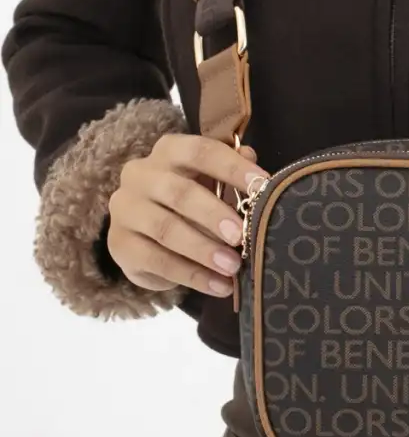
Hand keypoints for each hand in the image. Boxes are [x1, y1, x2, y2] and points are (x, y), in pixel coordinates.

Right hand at [106, 134, 269, 297]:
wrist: (144, 231)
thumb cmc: (188, 199)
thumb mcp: (210, 181)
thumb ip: (231, 170)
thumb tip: (251, 158)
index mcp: (168, 150)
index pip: (200, 151)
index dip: (232, 167)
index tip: (262, 185)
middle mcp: (139, 175)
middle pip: (179, 192)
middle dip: (213, 215)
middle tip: (240, 235)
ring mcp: (125, 210)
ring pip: (165, 229)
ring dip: (203, 250)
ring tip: (232, 267)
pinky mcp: (119, 245)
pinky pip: (156, 262)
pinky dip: (191, 276)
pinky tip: (218, 286)